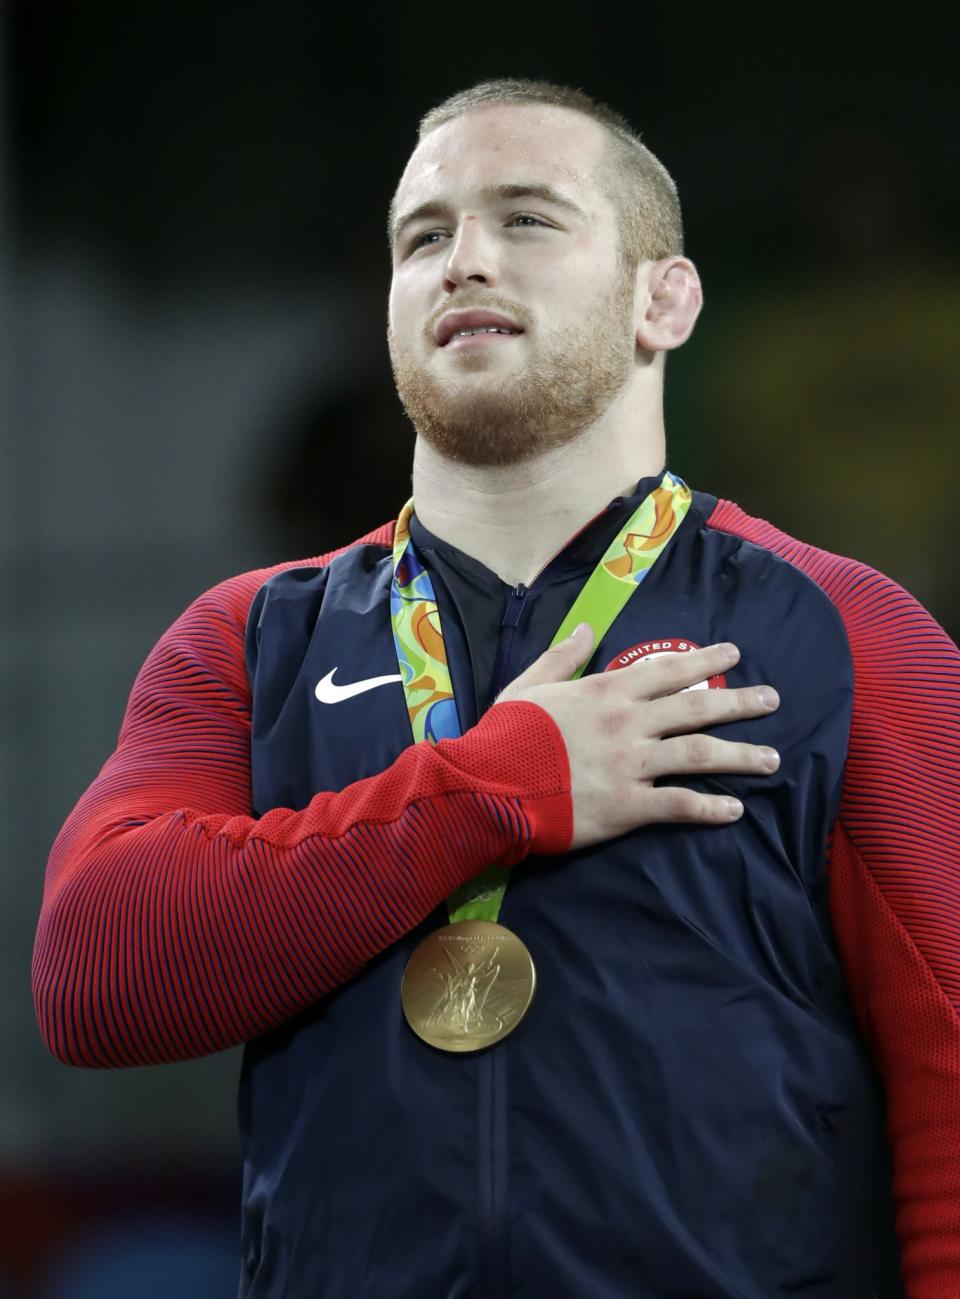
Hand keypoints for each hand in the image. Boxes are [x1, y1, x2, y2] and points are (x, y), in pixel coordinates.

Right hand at [495, 626, 779, 849]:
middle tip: (773, 699)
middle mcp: (628, 723)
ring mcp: (631, 765)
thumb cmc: (506, 734)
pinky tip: (735, 809)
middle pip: (697, 708)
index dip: (705, 659)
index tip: (734, 654)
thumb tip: (589, 628)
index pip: (668, 669)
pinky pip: (679, 805)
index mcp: (606, 691)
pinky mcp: (627, 806)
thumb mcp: (530, 684)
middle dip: (740, 702)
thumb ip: (563, 657)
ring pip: (700, 755)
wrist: (489, 785)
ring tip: (773, 758)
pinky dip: (710, 808)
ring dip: (741, 755)